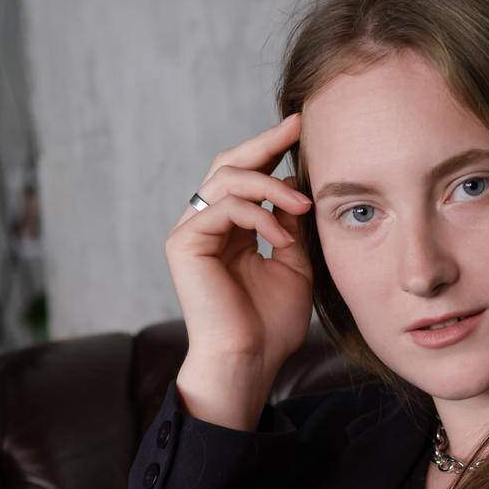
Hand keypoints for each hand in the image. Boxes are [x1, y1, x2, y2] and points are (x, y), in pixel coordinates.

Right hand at [164, 112, 313, 399]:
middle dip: (265, 143)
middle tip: (297, 127)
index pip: (247, 175)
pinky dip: (259, 217)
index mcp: (230, 229)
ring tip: (303, 207)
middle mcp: (206, 224)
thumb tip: (297, 185)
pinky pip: (225, 208)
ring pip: (227, 179)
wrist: (249, 362)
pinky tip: (282, 239)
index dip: (272, 150)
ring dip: (271, 186)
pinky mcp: (184, 243)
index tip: (303, 130)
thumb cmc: (270, 325)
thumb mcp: (294, 265)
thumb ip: (291, 226)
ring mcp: (191, 232)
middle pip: (229, 164)